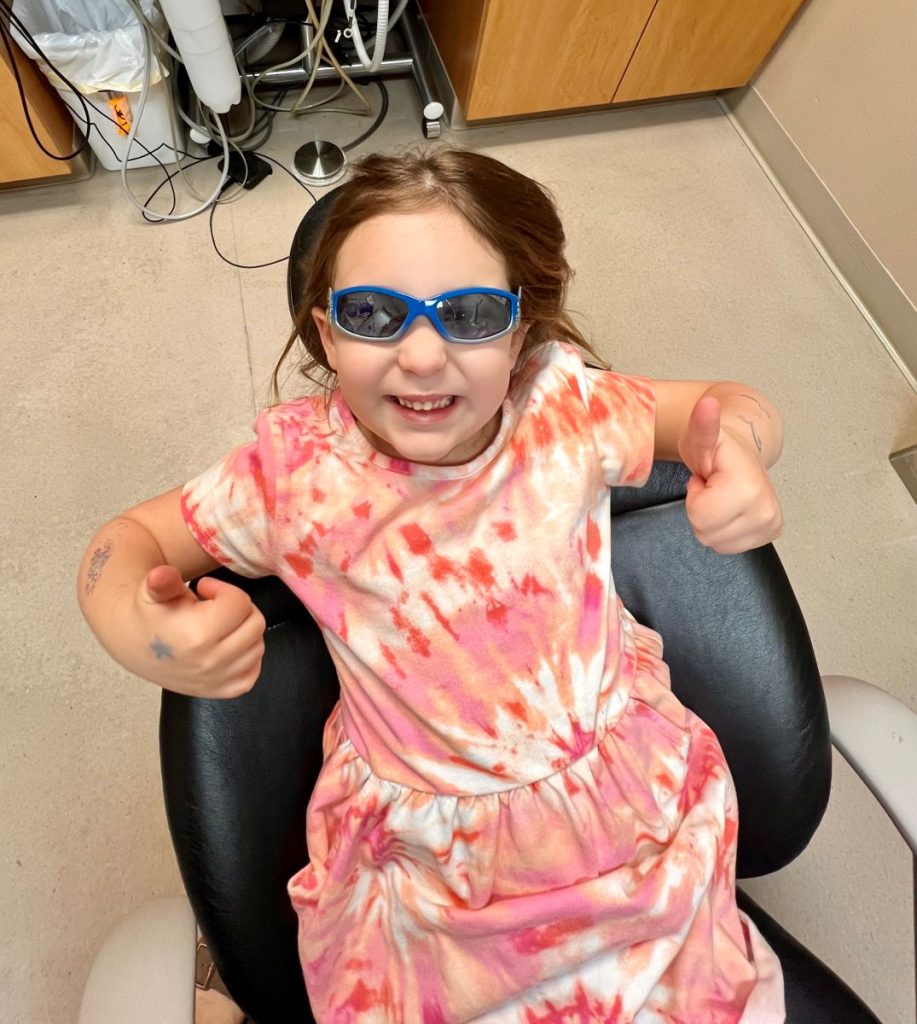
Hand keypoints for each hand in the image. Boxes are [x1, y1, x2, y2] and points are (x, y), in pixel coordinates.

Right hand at [130, 565, 265, 697]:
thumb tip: (161, 574)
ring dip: (244, 631)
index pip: (239, 603)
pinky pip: (252, 674)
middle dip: (238, 608)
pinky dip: (247, 659)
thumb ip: (163, 582)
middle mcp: (211, 661)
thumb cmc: (149, 615)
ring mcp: (218, 680)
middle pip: (255, 623)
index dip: (223, 589)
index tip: (205, 589)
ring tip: (219, 625)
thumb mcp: (153, 592)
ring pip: (258, 646)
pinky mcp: (219, 691)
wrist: (133, 645)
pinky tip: (230, 646)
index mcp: (197, 636)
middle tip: (215, 606)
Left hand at [678, 396, 782, 553]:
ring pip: (716, 543)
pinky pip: (728, 547)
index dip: (695, 497)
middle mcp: (766, 510)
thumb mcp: (700, 436)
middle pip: (706, 534)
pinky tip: (730, 507)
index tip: (706, 479)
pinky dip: (723, 530)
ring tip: (721, 495)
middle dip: (701, 510)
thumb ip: (701, 425)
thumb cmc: (718, 449)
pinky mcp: (771, 532)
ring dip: (711, 521)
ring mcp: (771, 524)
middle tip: (712, 487)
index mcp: (748, 488)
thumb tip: (707, 405)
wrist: (743, 453)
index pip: (700, 517)